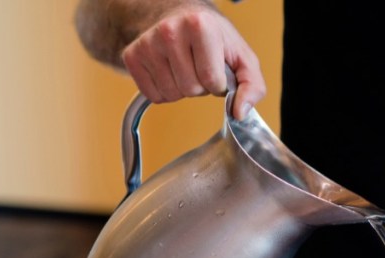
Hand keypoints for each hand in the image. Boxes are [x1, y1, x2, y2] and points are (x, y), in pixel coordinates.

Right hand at [121, 5, 265, 118]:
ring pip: (171, 94)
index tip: (217, 69)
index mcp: (200, 25)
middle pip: (190, 89)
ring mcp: (147, 43)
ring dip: (183, 89)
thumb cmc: (214, 38)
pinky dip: (164, 91)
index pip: (211, 79)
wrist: (180, 16)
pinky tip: (169, 71)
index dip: (219, 84)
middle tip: (199, 67)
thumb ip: (252, 86)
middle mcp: (169, 30)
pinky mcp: (132, 56)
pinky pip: (153, 95)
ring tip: (185, 67)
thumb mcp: (242, 57)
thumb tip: (239, 113)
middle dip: (201, 86)